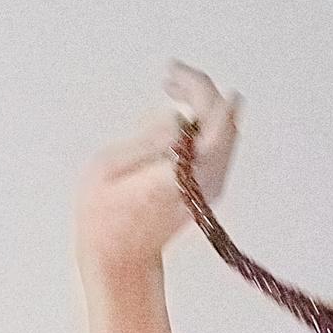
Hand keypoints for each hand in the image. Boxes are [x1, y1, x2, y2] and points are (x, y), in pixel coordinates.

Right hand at [75, 61, 243, 268]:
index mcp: (180, 171)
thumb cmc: (104, 215)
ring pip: (228, 133)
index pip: (212, 117)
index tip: (172, 74)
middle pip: (226, 120)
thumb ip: (146, 139)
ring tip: (174, 91)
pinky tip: (183, 118)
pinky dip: (208, 124)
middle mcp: (204, 180)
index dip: (196, 85)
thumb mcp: (108, 167)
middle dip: (201, 91)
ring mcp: (211, 187)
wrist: (120, 259)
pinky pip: (222, 147)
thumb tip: (177, 118)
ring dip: (206, 106)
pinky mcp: (208, 190)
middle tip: (171, 79)